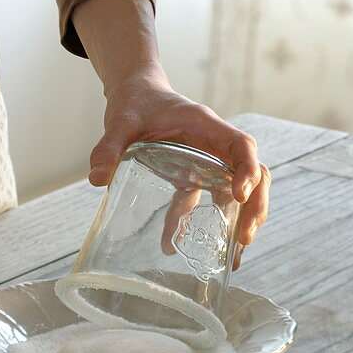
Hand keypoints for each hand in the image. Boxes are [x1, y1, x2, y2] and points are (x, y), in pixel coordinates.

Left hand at [89, 70, 270, 267]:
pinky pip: (205, 203)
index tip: (240, 196)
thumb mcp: (121, 121)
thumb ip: (110, 146)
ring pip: (239, 192)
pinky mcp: (195, 177)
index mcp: (206, 126)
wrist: (136, 95)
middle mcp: (215, 145)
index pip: (241, 146)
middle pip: (255, 174)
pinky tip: (174, 245)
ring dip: (239, 222)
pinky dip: (196, 226)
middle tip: (243, 238)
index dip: (248, 170)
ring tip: (232, 257)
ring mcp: (209, 163)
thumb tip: (98, 178)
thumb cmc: (136, 103)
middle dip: (255, 207)